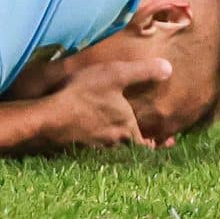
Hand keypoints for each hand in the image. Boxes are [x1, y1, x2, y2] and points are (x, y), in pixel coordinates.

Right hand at [44, 57, 172, 149]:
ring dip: (116, 143)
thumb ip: (143, 72)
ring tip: (116, 135)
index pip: (147, 143)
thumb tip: (169, 69)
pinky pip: (92, 148)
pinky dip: (96, 143)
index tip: (167, 144)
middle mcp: (113, 143)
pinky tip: (90, 135)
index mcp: (127, 129)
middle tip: (145, 141)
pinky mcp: (76, 149)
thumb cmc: (85, 94)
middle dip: (137, 143)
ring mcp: (93, 148)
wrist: (50, 117)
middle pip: (129, 148)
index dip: (157, 143)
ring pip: (110, 147)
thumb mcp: (116, 75)